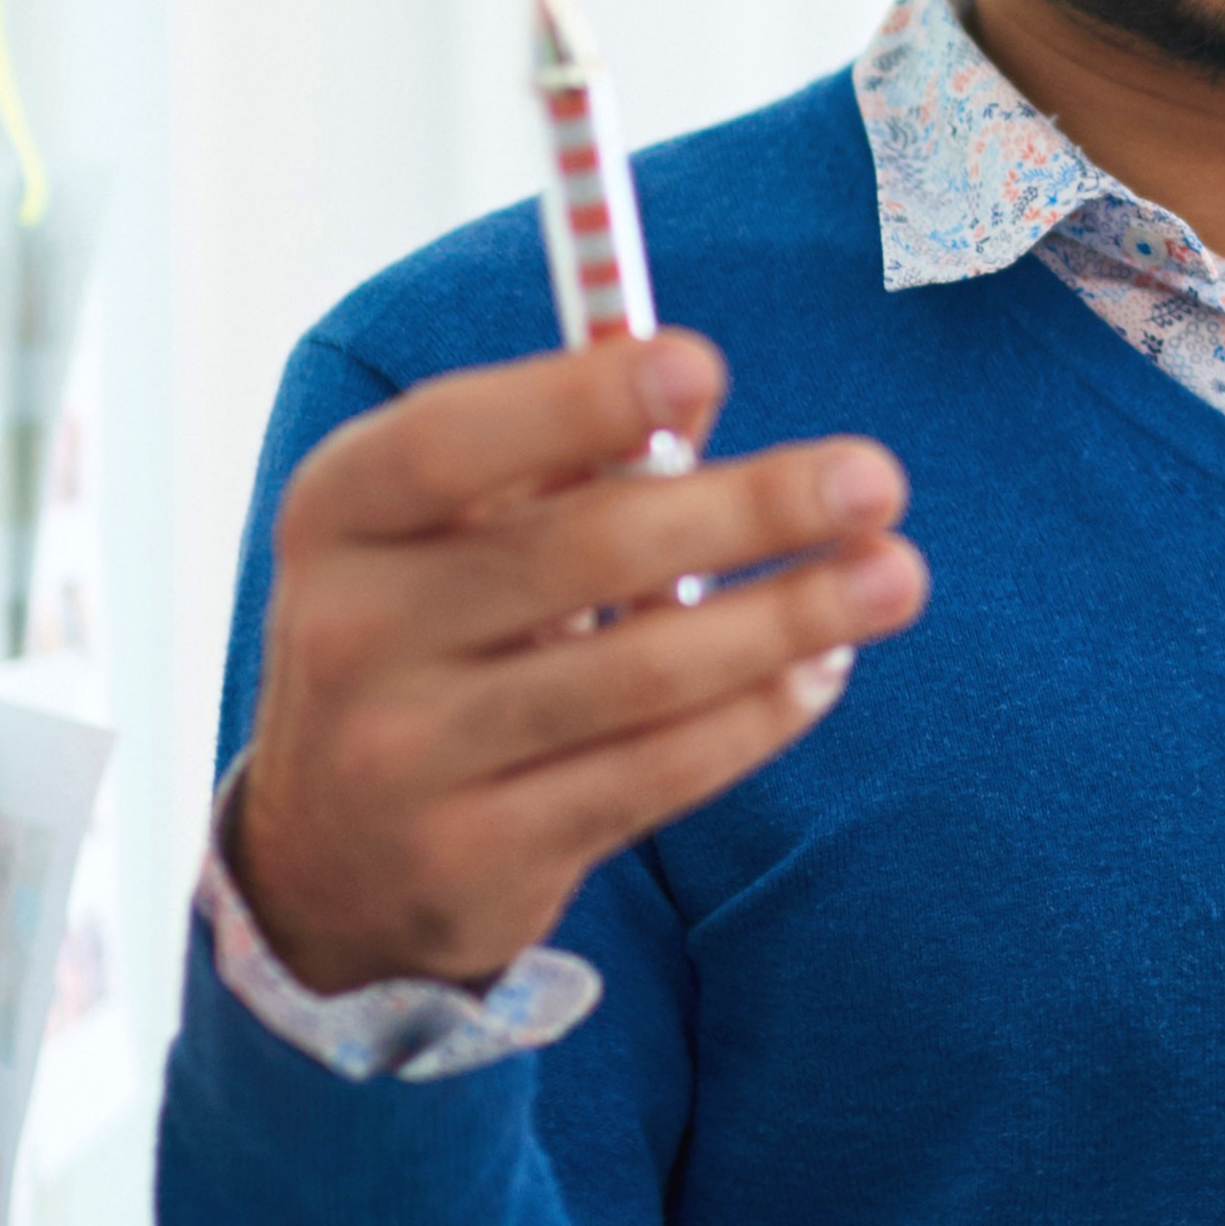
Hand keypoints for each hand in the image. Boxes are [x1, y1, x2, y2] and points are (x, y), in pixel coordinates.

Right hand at [223, 333, 923, 990]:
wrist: (330, 858)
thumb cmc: (431, 638)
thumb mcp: (448, 537)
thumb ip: (557, 461)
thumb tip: (696, 393)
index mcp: (338, 516)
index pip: (450, 441)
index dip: (576, 399)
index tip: (706, 365)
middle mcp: (349, 633)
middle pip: (576, 554)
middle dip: (746, 508)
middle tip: (876, 479)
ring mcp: (405, 758)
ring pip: (636, 675)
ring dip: (785, 618)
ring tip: (894, 576)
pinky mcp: (473, 860)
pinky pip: (648, 777)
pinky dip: (751, 718)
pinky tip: (821, 672)